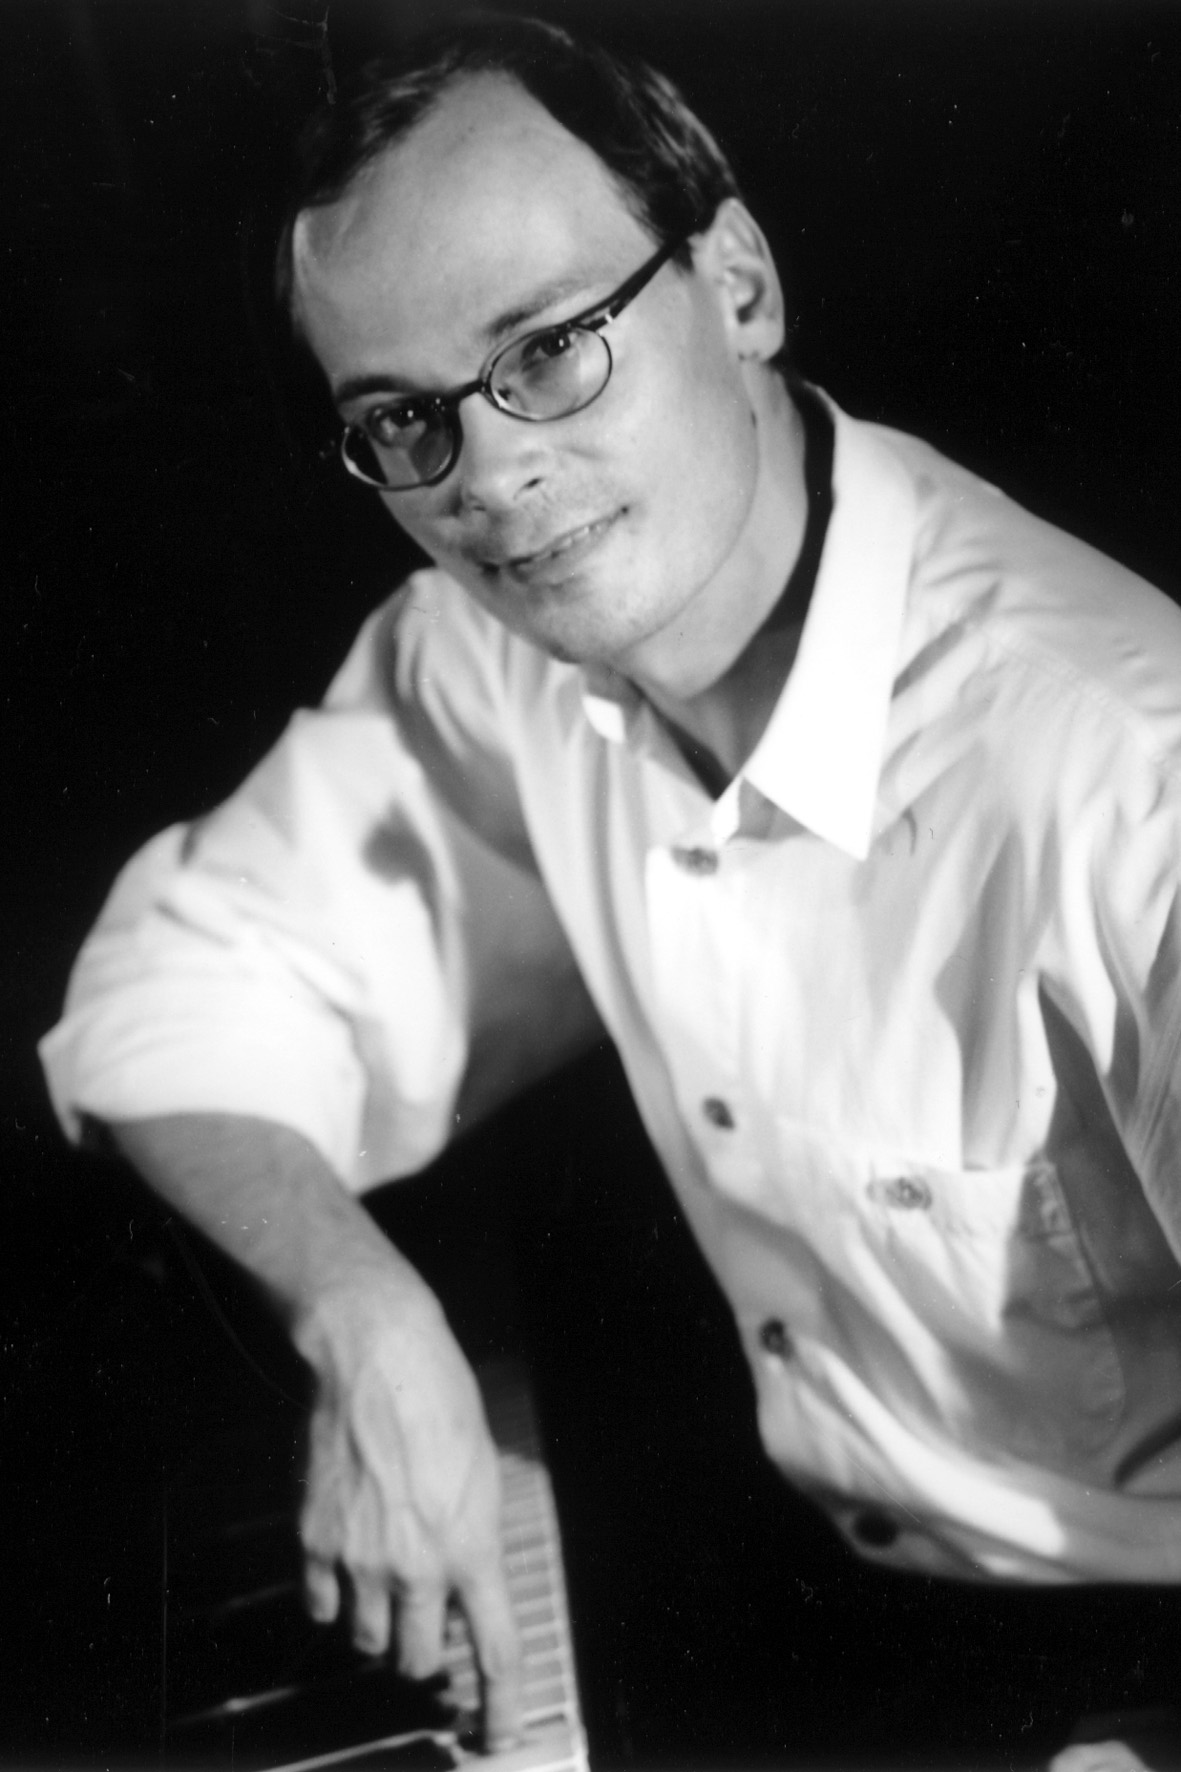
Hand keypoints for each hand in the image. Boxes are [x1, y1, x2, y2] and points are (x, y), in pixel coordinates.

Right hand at [294, 1275, 521, 1750]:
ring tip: (385, 1580)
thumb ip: (475, 1539)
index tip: (498, 1733)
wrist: (377, 1360)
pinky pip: (322, 1605)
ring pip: (368, 1640)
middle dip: (426, 1650)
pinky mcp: (316, 1540)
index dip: (499, 1706)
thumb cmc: (442, 1402)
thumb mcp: (485, 1473)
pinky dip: (334, 1597)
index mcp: (473, 1549)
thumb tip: (465, 1583)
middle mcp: (417, 1567)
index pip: (496, 1653)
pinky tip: (346, 1565)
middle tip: (427, 1622)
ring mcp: (361, 1560)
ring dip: (379, 1625)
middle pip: (420, 1660)